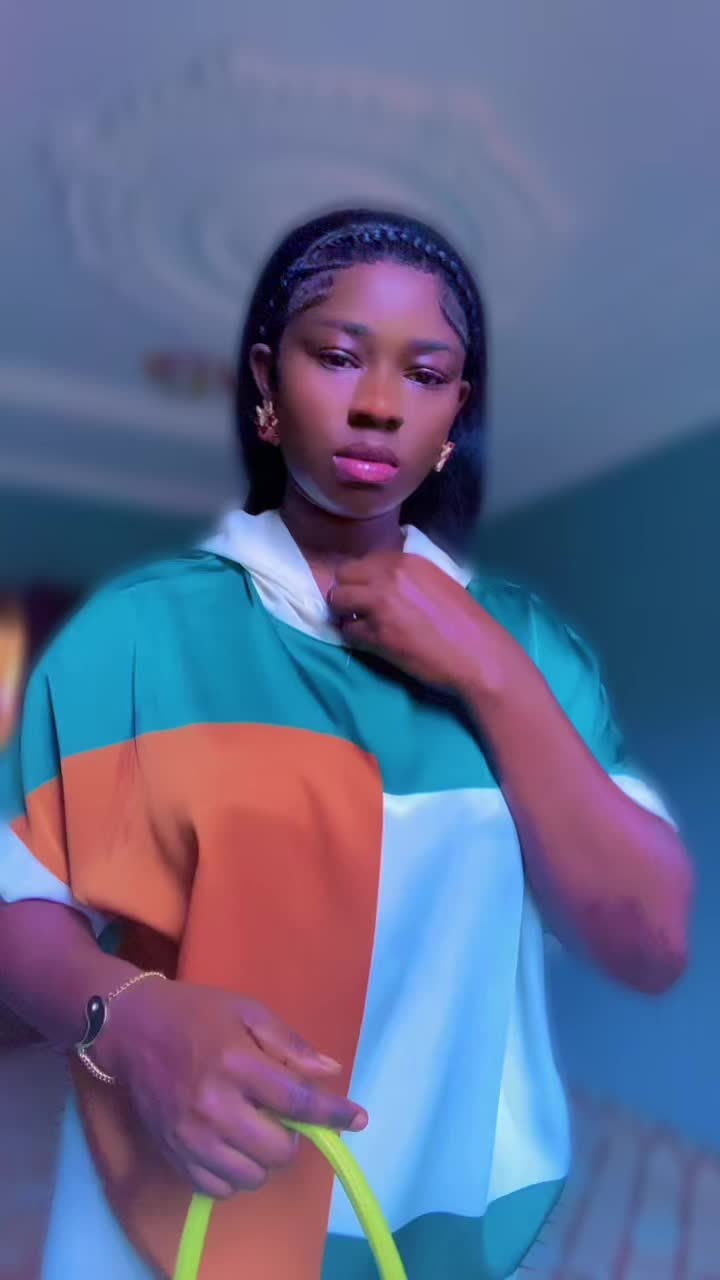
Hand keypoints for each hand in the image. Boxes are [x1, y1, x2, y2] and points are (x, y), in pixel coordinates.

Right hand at [96, 979, 367, 1199]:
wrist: (130, 1029)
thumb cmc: (195, 1013)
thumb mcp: (247, 1011)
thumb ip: (289, 1044)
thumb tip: (330, 1072)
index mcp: (236, 1064)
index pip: (296, 1101)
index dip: (333, 1114)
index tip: (359, 1119)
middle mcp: (213, 1108)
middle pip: (278, 1150)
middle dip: (293, 1137)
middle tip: (282, 1115)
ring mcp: (191, 1138)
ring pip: (252, 1176)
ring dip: (264, 1158)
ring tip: (255, 1129)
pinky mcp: (174, 1156)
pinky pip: (221, 1188)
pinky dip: (236, 1174)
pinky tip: (233, 1145)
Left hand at [328, 551, 522, 696]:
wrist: (476, 653)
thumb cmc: (463, 620)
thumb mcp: (436, 581)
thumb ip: (407, 575)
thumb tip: (380, 580)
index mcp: (406, 561)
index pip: (362, 561)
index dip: (361, 578)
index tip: (366, 591)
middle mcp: (389, 576)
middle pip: (343, 576)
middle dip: (346, 591)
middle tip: (356, 607)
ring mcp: (380, 605)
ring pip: (337, 600)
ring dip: (344, 612)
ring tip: (359, 623)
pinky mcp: (376, 634)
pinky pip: (347, 631)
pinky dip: (354, 636)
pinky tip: (370, 641)